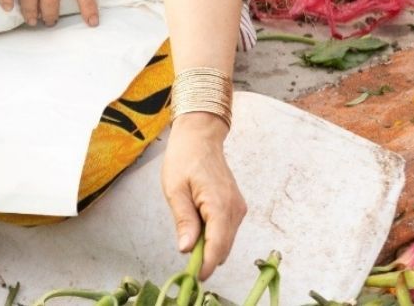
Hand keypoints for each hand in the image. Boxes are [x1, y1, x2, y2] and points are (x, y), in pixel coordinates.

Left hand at [161, 113, 245, 279]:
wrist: (200, 137)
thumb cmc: (184, 158)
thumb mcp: (175, 189)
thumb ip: (183, 220)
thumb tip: (187, 249)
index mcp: (219, 204)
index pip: (218, 245)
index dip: (207, 264)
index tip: (196, 278)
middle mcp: (235, 209)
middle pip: (223, 246)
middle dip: (207, 257)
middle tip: (186, 260)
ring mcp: (238, 208)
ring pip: (225, 240)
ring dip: (209, 244)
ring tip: (189, 232)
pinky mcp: (236, 207)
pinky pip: (226, 229)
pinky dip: (213, 234)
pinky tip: (198, 223)